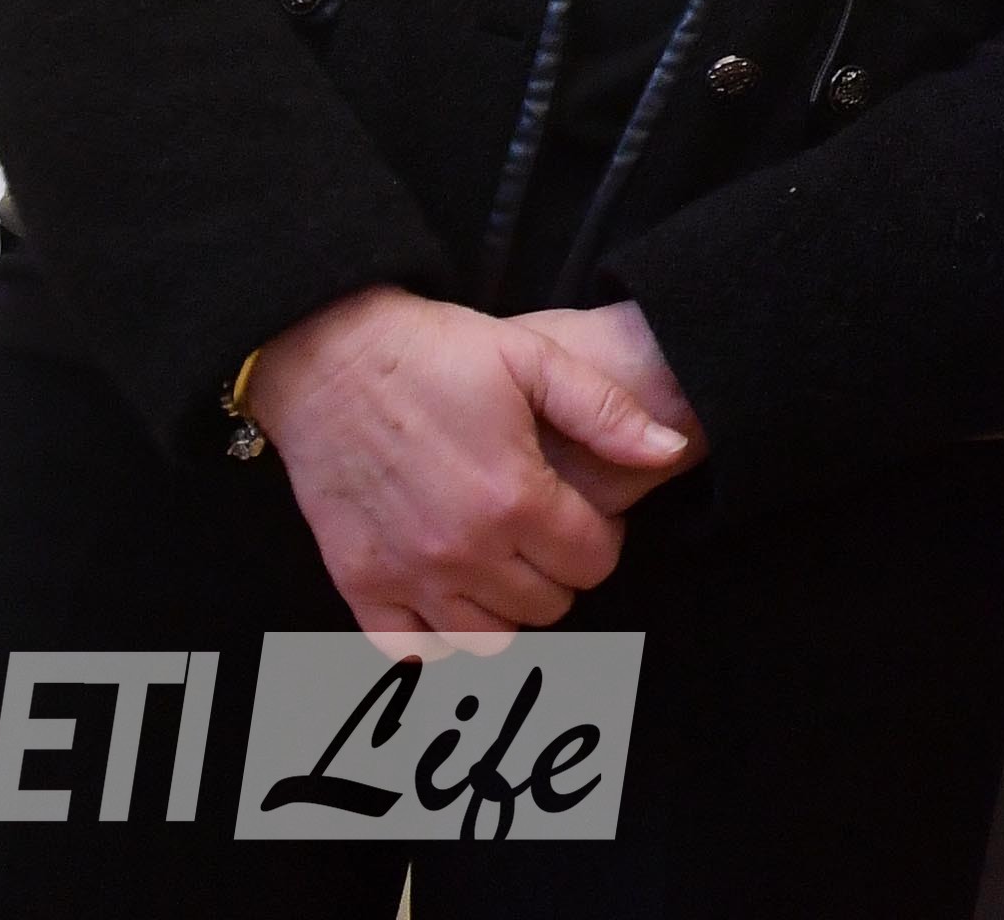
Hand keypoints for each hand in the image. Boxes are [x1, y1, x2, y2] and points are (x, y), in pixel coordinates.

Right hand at [243, 285, 690, 653]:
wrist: (331, 356)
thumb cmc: (438, 353)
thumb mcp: (535, 359)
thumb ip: (609, 413)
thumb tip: (671, 450)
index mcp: (515, 499)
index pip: (594, 563)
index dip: (601, 538)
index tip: (582, 511)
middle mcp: (464, 551)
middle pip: (548, 606)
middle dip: (559, 571)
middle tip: (542, 530)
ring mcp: (407, 574)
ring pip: (489, 640)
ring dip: (506, 607)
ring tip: (500, 559)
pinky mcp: (358, 583)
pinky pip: (411, 651)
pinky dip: (435, 636)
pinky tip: (445, 594)